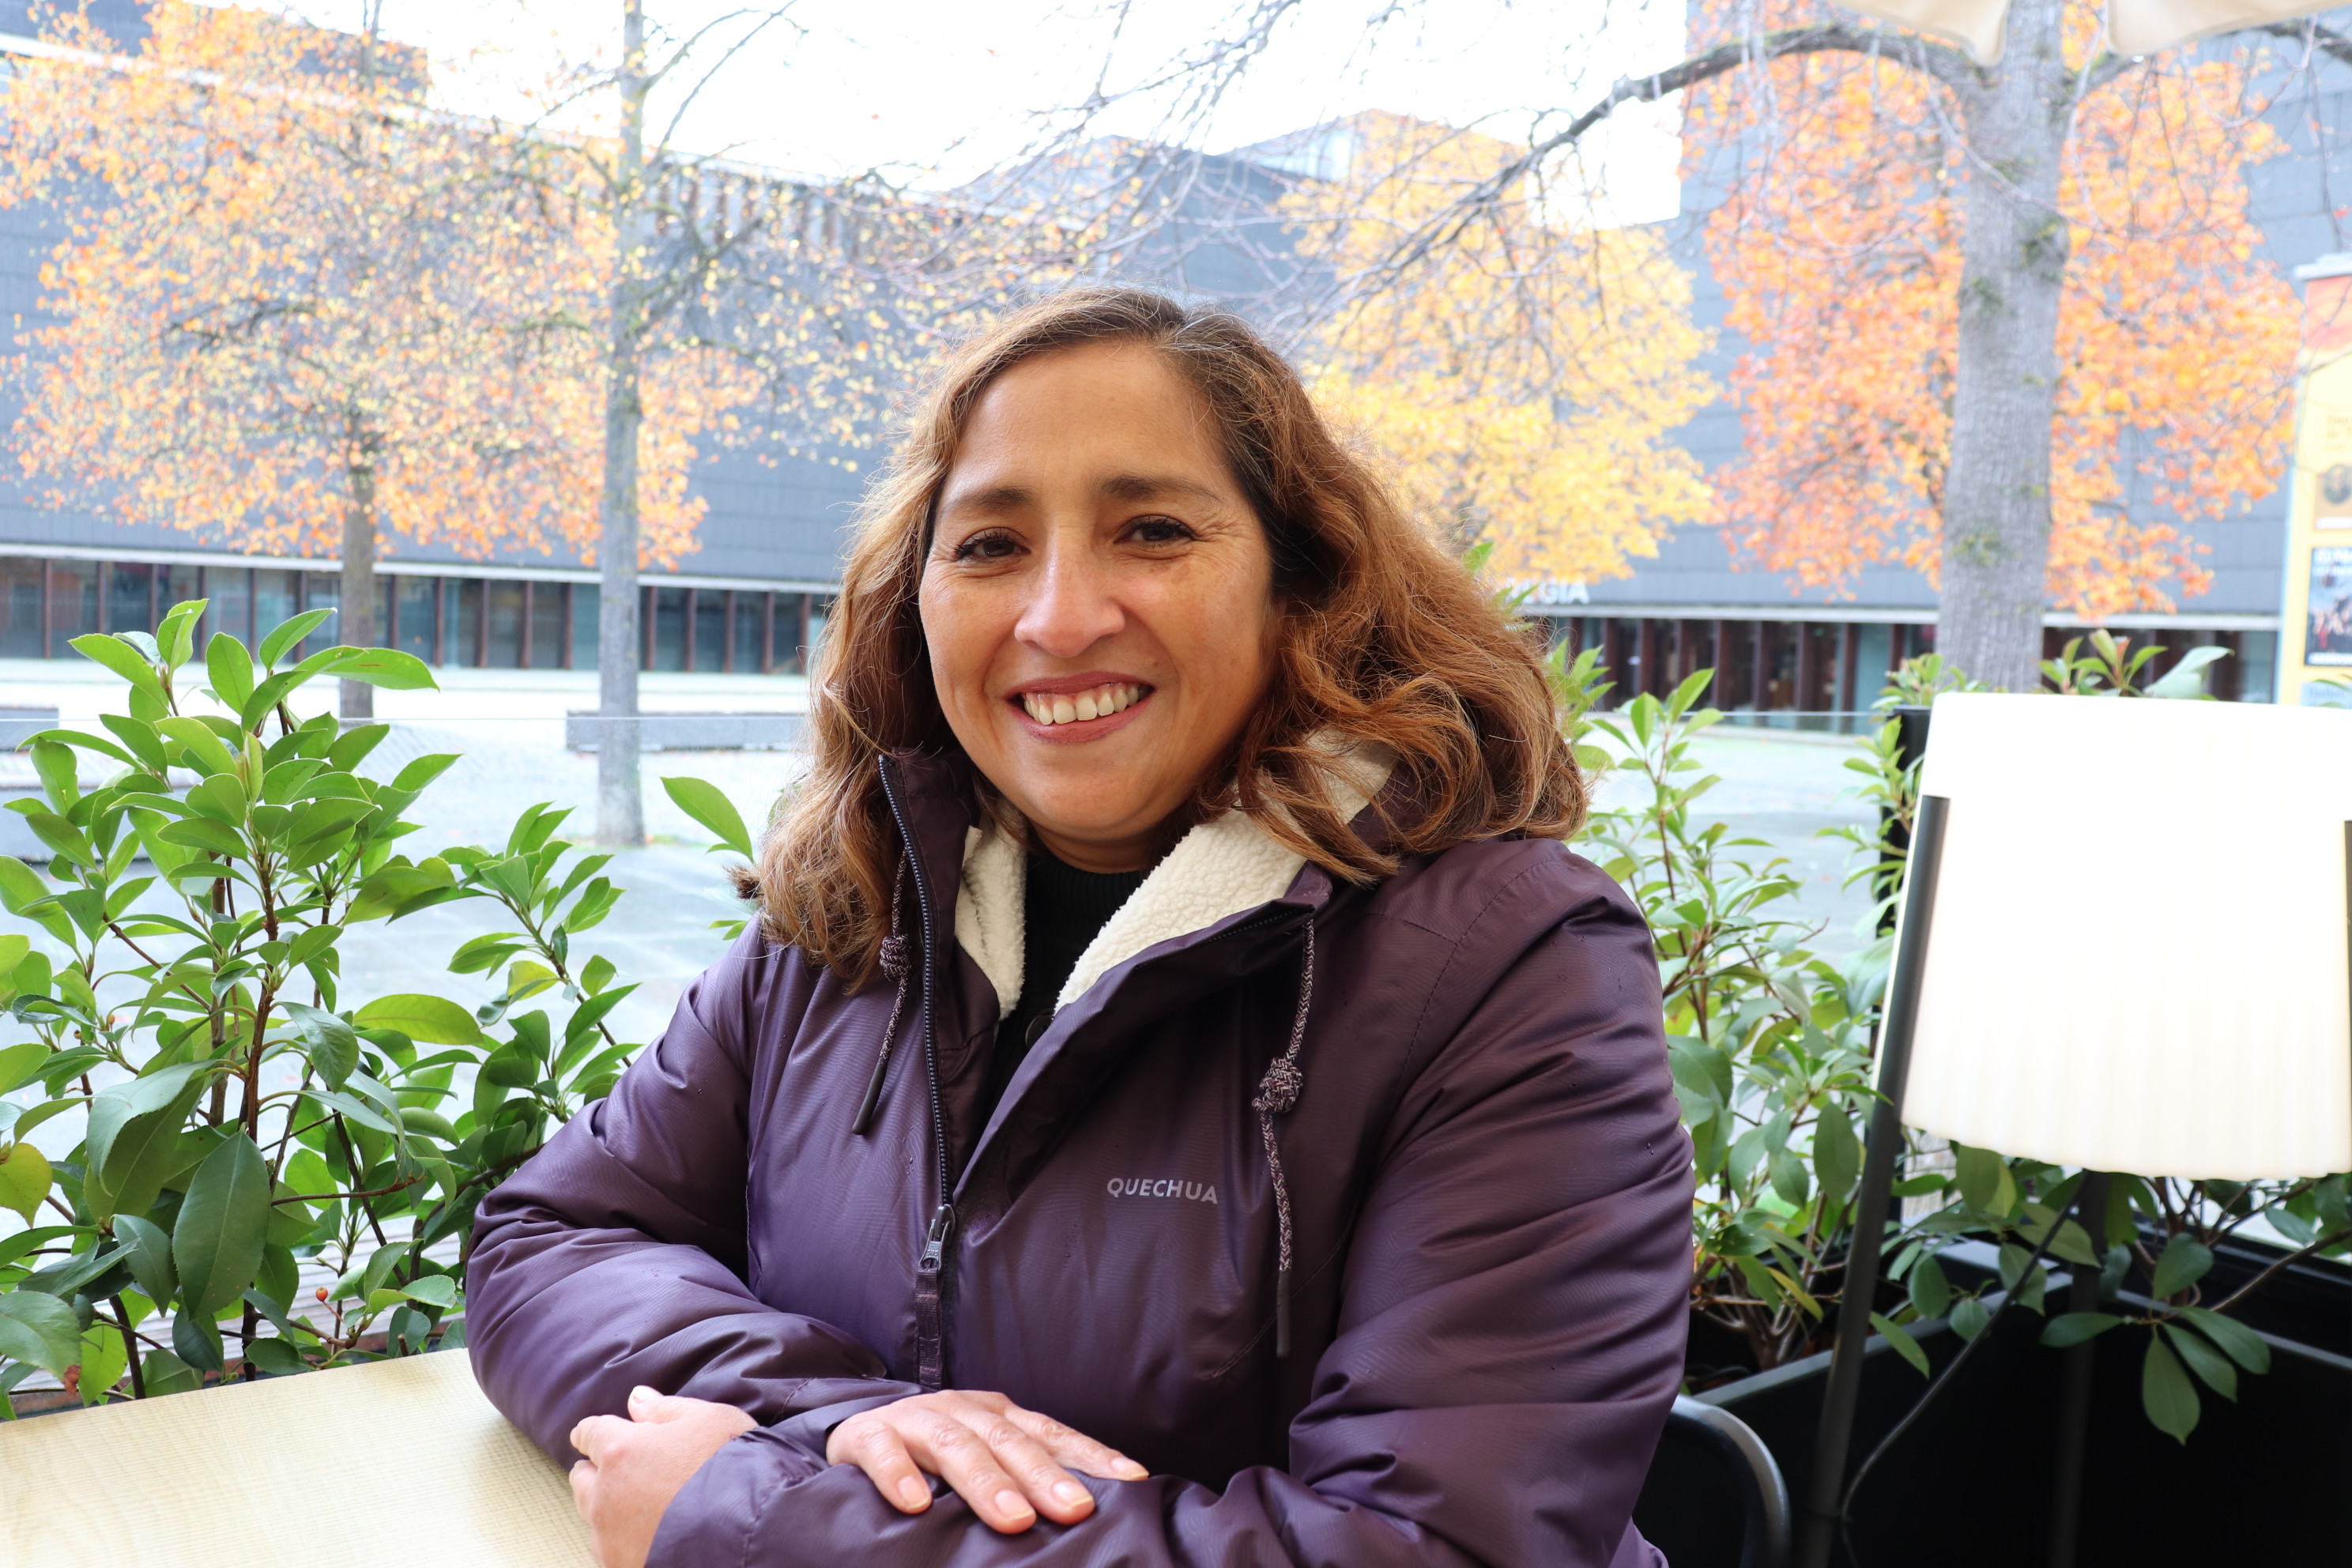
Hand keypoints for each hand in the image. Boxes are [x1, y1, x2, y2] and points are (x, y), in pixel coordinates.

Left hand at [570, 1387, 755, 1567]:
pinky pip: (610, 1549)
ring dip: (608, 1507)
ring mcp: (611, 1537)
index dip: (592, 1432)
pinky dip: (623, 1539)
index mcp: (621, 1450)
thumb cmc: (732, 1468)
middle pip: (581, 1479)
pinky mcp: (623, 1566)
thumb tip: (637, 1399)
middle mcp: (605, 1495)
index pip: (590, 1433)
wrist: (748, 1531)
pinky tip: (650, 1533)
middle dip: (597, 1471)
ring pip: (593, 1517)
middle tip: (623, 1469)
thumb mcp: (710, 1420)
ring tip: (638, 1505)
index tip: (590, 1434)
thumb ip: (667, 1408)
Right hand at [825, 1389, 1148, 1533]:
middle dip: (1044, 1476)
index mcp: (999, 1416)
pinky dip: (899, 1476)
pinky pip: (884, 1453)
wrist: (856, 1438)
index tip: (1132, 1481)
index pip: (1053, 1434)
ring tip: (1012, 1518)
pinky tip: (916, 1506)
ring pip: (955, 1444)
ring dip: (986, 1482)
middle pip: (1010, 1441)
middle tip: (1074, 1510)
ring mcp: (915, 1419)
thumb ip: (1024, 1482)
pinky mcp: (866, 1436)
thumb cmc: (931, 1462)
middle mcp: (964, 1410)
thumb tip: (1084, 1516)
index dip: (1092, 1457)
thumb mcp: (983, 1464)